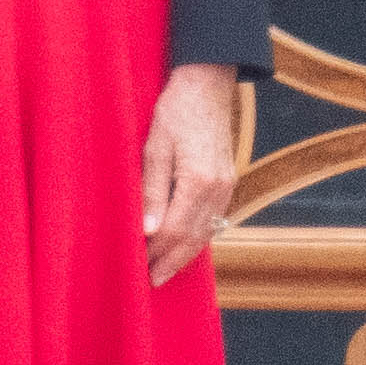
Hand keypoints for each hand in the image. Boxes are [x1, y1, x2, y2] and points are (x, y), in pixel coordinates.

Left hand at [145, 64, 240, 284]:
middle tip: (150, 281)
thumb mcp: (155, 147)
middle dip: (171, 262)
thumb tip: (148, 231)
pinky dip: (197, 236)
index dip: (155, 253)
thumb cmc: (176, 110)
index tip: (137, 267)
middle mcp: (218, 189)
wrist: (208, 84)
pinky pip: (213, 219)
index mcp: (198, 182)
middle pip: (193, 239)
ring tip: (164, 269)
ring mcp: (227, 186)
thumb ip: (153, 191)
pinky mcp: (228, 181)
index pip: (174, 231)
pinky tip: (183, 243)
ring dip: (184, 254)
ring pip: (206, 232)